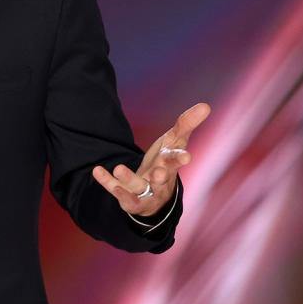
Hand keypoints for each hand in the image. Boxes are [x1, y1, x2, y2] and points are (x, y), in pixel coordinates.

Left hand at [92, 102, 209, 216]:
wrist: (155, 196)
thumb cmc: (165, 162)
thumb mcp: (174, 142)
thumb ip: (186, 124)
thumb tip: (206, 105)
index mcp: (170, 165)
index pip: (177, 161)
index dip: (180, 159)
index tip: (186, 157)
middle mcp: (160, 181)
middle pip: (162, 178)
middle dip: (161, 176)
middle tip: (158, 173)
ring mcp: (144, 192)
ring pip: (138, 187)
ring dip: (129, 178)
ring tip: (119, 168)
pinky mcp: (128, 198)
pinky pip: (117, 191)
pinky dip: (107, 182)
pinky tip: (97, 170)